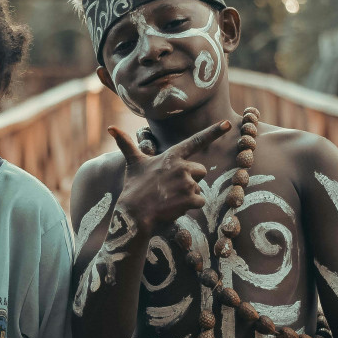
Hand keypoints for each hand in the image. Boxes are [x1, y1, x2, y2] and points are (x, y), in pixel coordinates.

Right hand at [109, 121, 230, 233]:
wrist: (134, 213)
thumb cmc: (134, 187)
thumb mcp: (133, 163)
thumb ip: (126, 144)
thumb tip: (110, 128)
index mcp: (171, 155)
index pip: (195, 141)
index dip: (213, 131)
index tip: (227, 124)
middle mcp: (181, 166)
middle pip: (200, 171)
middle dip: (190, 179)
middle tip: (171, 188)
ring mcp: (186, 183)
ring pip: (198, 188)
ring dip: (188, 195)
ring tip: (170, 198)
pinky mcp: (190, 198)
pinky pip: (199, 201)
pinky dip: (190, 206)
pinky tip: (175, 207)